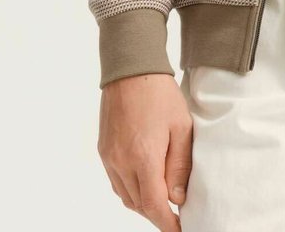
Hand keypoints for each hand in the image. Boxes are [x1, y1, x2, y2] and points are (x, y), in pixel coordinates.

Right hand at [97, 72, 192, 231]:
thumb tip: (178, 198)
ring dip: (143, 203)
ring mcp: (109, 157)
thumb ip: (179, 165)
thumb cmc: (159, 93)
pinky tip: (144, 182)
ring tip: (162, 200)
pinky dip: (130, 189)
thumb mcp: (180, 126)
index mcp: (142, 157)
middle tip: (175, 214)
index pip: (154, 205)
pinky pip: (116, 181)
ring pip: (125, 196)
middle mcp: (121, 162)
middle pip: (138, 204)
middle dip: (157, 214)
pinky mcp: (103, 150)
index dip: (167, 223)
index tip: (179, 230)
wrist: (130, 69)